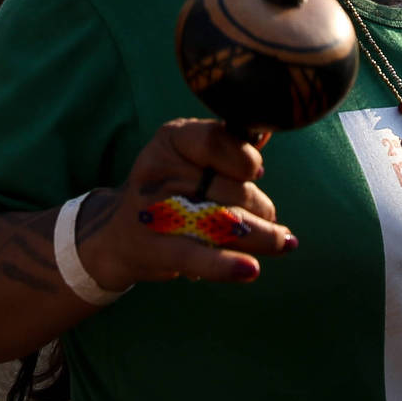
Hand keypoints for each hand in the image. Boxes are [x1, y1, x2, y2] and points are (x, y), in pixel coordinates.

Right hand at [73, 120, 296, 287]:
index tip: (255, 172)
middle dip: (261, 207)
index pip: (216, 141)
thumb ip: (227, 146)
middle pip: (231, 188)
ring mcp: (154, 211)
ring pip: (224, 223)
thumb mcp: (190, 155)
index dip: (244, 158)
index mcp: (171, 139)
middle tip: (268, 217)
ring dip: (263, 236)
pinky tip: (250, 269)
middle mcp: (159, 171)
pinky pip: (196, 256)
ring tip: (282, 241)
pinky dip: (225, 264)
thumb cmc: (172, 190)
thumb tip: (265, 132)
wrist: (119, 235)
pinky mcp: (155, 249)